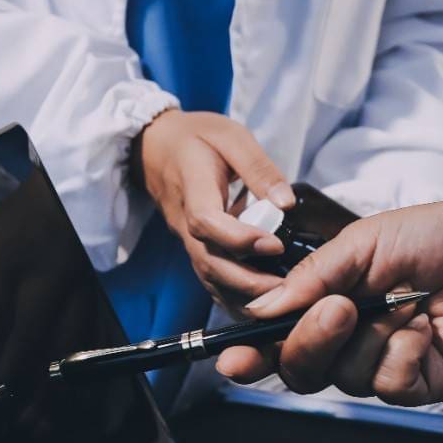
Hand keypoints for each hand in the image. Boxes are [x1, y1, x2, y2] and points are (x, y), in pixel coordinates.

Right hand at [138, 110, 295, 306]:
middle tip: (286, 290)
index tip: (274, 244)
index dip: (239, 239)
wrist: (156, 148)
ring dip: (243, 296)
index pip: (208, 222)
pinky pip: (211, 280)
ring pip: (209, 277)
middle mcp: (185, 223)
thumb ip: (258, 167)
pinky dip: (234, 297)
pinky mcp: (195, 249)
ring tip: (281, 302)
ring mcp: (187, 240)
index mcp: (193, 188)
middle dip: (247, 282)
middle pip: (209, 262)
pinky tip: (263, 305)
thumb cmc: (197, 139)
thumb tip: (286, 203)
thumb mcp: (231, 137)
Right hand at [215, 201, 442, 403]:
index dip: (251, 356)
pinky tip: (423, 329)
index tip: (231, 359)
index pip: (278, 342)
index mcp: (329, 307)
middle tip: (340, 308)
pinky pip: (389, 385)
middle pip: (302, 370)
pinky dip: (402, 354)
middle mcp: (351, 342)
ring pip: (345, 378)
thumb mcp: (361, 244)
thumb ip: (311, 278)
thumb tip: (264, 310)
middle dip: (311, 341)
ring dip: (371, 337)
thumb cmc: (432, 238)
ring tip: (405, 303)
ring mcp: (386, 366)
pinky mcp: (421, 384)